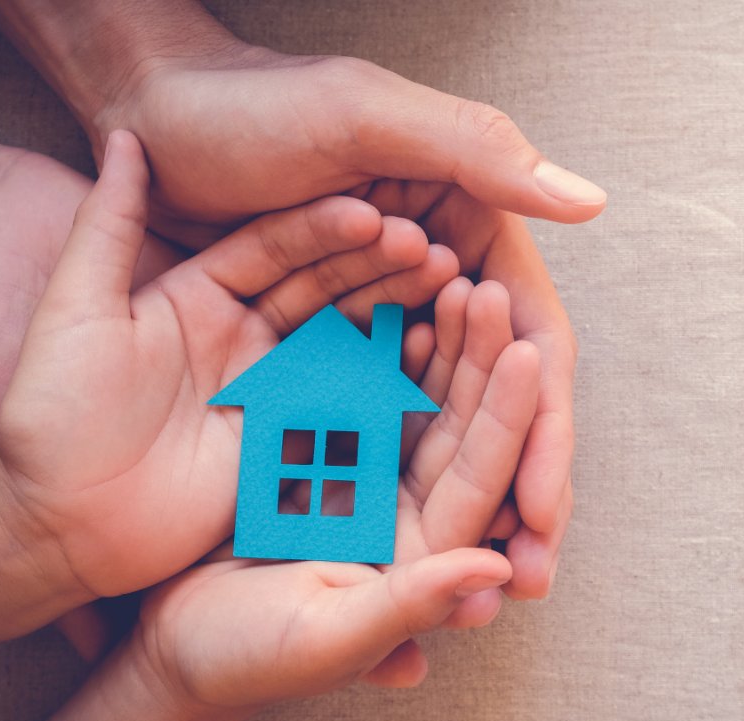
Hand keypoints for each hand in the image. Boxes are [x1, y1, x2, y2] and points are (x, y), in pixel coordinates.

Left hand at [0, 130, 456, 603]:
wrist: (58, 524)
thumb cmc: (51, 415)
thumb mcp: (75, 310)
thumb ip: (107, 225)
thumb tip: (125, 134)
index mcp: (200, 295)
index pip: (274, 247)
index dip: (323, 229)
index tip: (372, 211)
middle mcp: (244, 335)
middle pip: (322, 289)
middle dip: (375, 266)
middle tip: (430, 248)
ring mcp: (270, 389)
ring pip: (343, 340)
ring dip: (392, 313)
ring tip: (447, 289)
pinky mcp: (287, 441)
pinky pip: (345, 404)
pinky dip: (386, 379)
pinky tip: (427, 354)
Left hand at [81, 31, 592, 599]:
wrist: (152, 118)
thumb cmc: (255, 104)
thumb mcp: (364, 116)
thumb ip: (477, 154)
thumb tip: (591, 204)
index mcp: (469, 230)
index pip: (532, 344)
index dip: (548, 431)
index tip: (546, 513)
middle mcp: (434, 286)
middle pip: (498, 402)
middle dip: (522, 492)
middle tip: (533, 578)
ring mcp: (378, 323)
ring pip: (444, 428)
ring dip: (473, 508)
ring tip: (486, 593)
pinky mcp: (321, 349)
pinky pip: (373, 424)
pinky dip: (397, 484)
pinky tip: (411, 550)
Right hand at [136, 279, 538, 708]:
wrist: (169, 647)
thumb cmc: (246, 659)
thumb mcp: (325, 637)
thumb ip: (407, 606)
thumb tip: (495, 573)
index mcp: (422, 552)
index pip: (478, 477)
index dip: (504, 418)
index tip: (524, 353)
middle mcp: (405, 508)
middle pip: (455, 424)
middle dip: (475, 358)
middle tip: (489, 290)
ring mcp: (362, 473)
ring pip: (412, 395)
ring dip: (432, 338)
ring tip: (449, 271)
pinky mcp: (316, 448)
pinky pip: (354, 386)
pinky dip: (370, 341)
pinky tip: (384, 290)